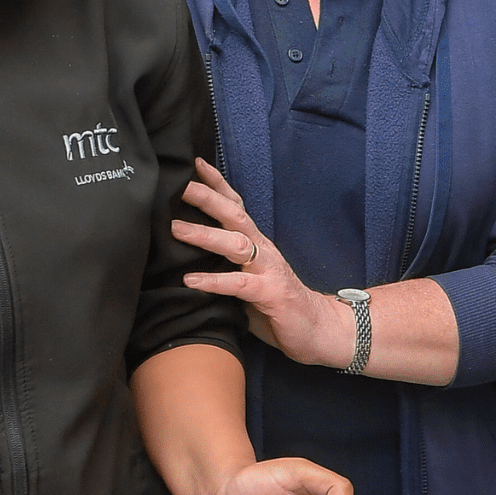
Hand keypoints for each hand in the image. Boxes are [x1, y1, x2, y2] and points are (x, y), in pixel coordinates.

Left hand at [174, 160, 354, 369]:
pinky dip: (214, 280)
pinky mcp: (271, 294)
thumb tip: (184, 261)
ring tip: (175, 229)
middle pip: (233, 216)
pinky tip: (191, 280)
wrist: (320, 330)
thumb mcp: (249, 280)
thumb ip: (226, 266)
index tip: (193, 164)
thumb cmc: (277, 306)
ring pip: (236, 244)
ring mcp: (269, 270)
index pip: (235, 206)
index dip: (216, 184)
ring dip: (204, 234)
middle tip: (178, 185)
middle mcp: (263, 250)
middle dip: (206, 198)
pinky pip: (240, 284)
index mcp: (257, 244)